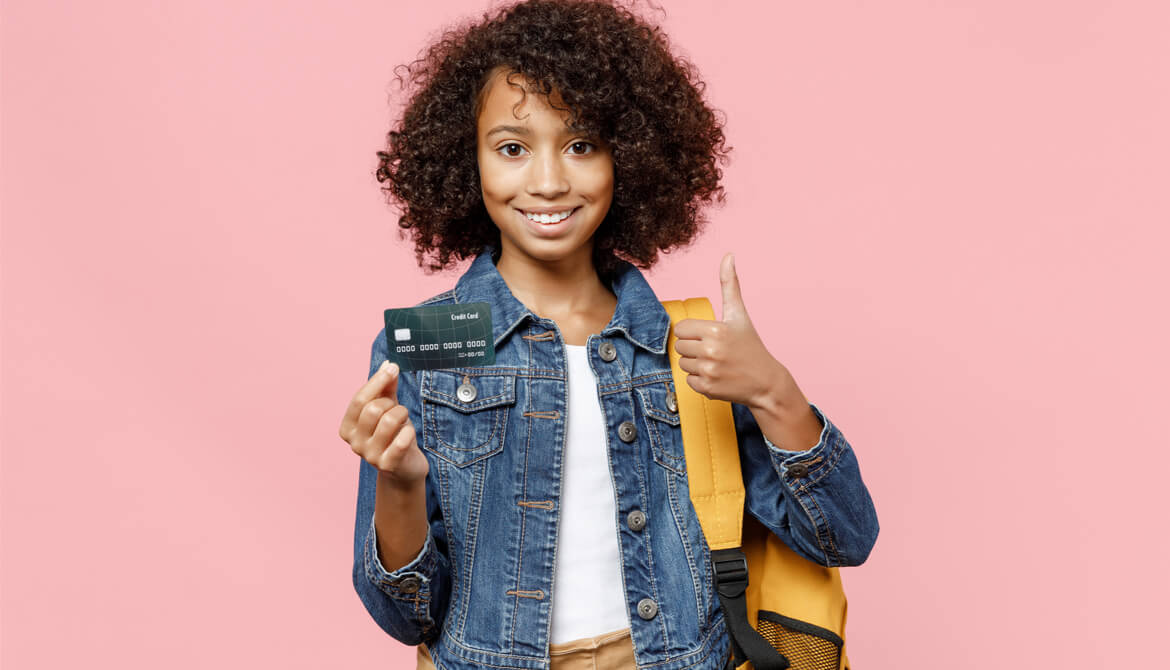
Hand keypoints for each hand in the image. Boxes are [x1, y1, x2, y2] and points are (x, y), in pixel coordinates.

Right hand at [338, 361, 428, 487]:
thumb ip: (386, 388)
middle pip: (374, 409)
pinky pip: (402, 439)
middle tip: (399, 411)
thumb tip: (387, 365)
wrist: (405, 468)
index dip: (377, 381)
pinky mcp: (387, 465)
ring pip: (389, 420)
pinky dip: (410, 432)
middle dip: (392, 404)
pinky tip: (408, 436)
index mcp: (348, 427)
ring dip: (403, 415)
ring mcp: (369, 456)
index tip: (393, 368)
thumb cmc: (394, 434)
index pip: (359, 399)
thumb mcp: (388, 408)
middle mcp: (354, 443)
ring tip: (404, 422)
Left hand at [673, 253, 804, 412]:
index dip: (692, 332)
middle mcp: (711, 351)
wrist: (766, 382)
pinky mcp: (707, 389)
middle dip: (693, 347)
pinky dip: (700, 380)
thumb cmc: (750, 345)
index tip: (707, 336)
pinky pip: (689, 381)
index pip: (681, 329)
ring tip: (716, 363)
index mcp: (716, 330)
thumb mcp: (739, 314)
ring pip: (682, 363)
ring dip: (695, 364)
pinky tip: (716, 376)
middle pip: (680, 346)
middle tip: (714, 350)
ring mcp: (709, 371)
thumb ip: (730, 285)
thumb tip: (728, 255)